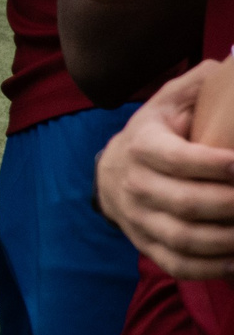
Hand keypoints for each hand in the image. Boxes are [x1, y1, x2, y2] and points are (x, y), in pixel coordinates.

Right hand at [96, 62, 233, 277]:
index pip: (177, 159)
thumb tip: (230, 66)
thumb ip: (198, 85)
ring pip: (184, 238)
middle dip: (232, 206)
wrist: (111, 173)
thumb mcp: (167, 103)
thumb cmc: (155, 134)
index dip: (216, 165)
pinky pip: (178, 264)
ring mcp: (137, 219)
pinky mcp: (145, 245)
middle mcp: (133, 184)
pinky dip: (212, 268)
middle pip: (186, 204)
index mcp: (141, 144)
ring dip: (228, 240)